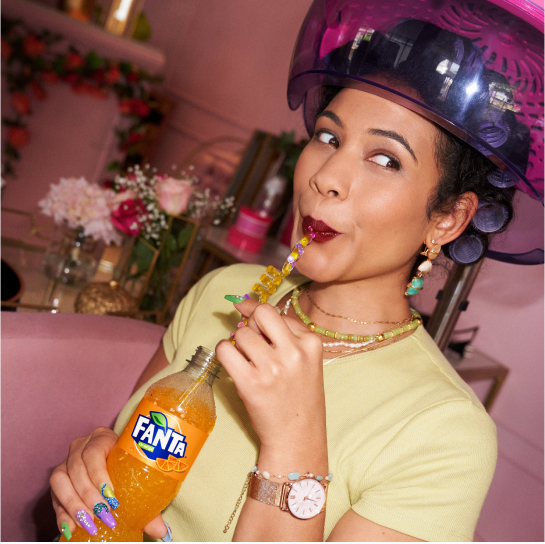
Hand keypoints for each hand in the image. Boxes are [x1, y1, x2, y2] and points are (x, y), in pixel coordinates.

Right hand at [50, 427, 168, 539]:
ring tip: (90, 523)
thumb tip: (161, 531)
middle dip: (90, 496)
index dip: (100, 475)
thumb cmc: (127, 467)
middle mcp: (80, 446)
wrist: (114, 462)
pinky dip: (62, 514)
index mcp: (101, 437)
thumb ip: (147, 503)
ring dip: (74, 505)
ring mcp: (66, 461)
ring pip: (61, 481)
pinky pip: (54, 497)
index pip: (94, 452)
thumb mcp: (135, 476)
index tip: (112, 497)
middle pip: (77, 468)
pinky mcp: (59, 481)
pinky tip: (72, 529)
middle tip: (104, 516)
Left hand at [215, 298, 324, 451]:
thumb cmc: (299, 396)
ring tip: (246, 360)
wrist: (297, 436)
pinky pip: (226, 350)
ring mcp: (272, 368)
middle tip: (250, 341)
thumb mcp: (306, 360)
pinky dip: (224, 352)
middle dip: (249, 323)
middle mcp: (294, 352)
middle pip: (260, 314)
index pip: (276, 312)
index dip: (256, 311)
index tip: (244, 309)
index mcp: (310, 343)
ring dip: (237, 343)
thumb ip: (283, 333)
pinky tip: (233, 364)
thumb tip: (245, 306)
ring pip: (241, 333)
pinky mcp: (250, 383)